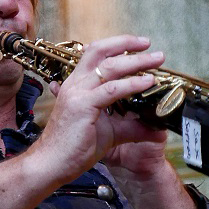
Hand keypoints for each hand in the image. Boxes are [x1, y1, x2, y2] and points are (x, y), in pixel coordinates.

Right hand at [31, 34, 165, 187]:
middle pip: (100, 51)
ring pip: (109, 67)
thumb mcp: (110, 132)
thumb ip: (131, 126)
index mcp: (77, 85)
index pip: (95, 54)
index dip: (117, 46)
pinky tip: (148, 82)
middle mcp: (75, 84)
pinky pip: (112, 90)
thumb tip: (155, 127)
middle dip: (126, 43)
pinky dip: (132, 84)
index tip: (138, 45)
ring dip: (136, 61)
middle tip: (149, 44)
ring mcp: (77, 93)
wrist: (52, 164)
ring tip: (156, 59)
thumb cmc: (75, 148)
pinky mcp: (82, 106)